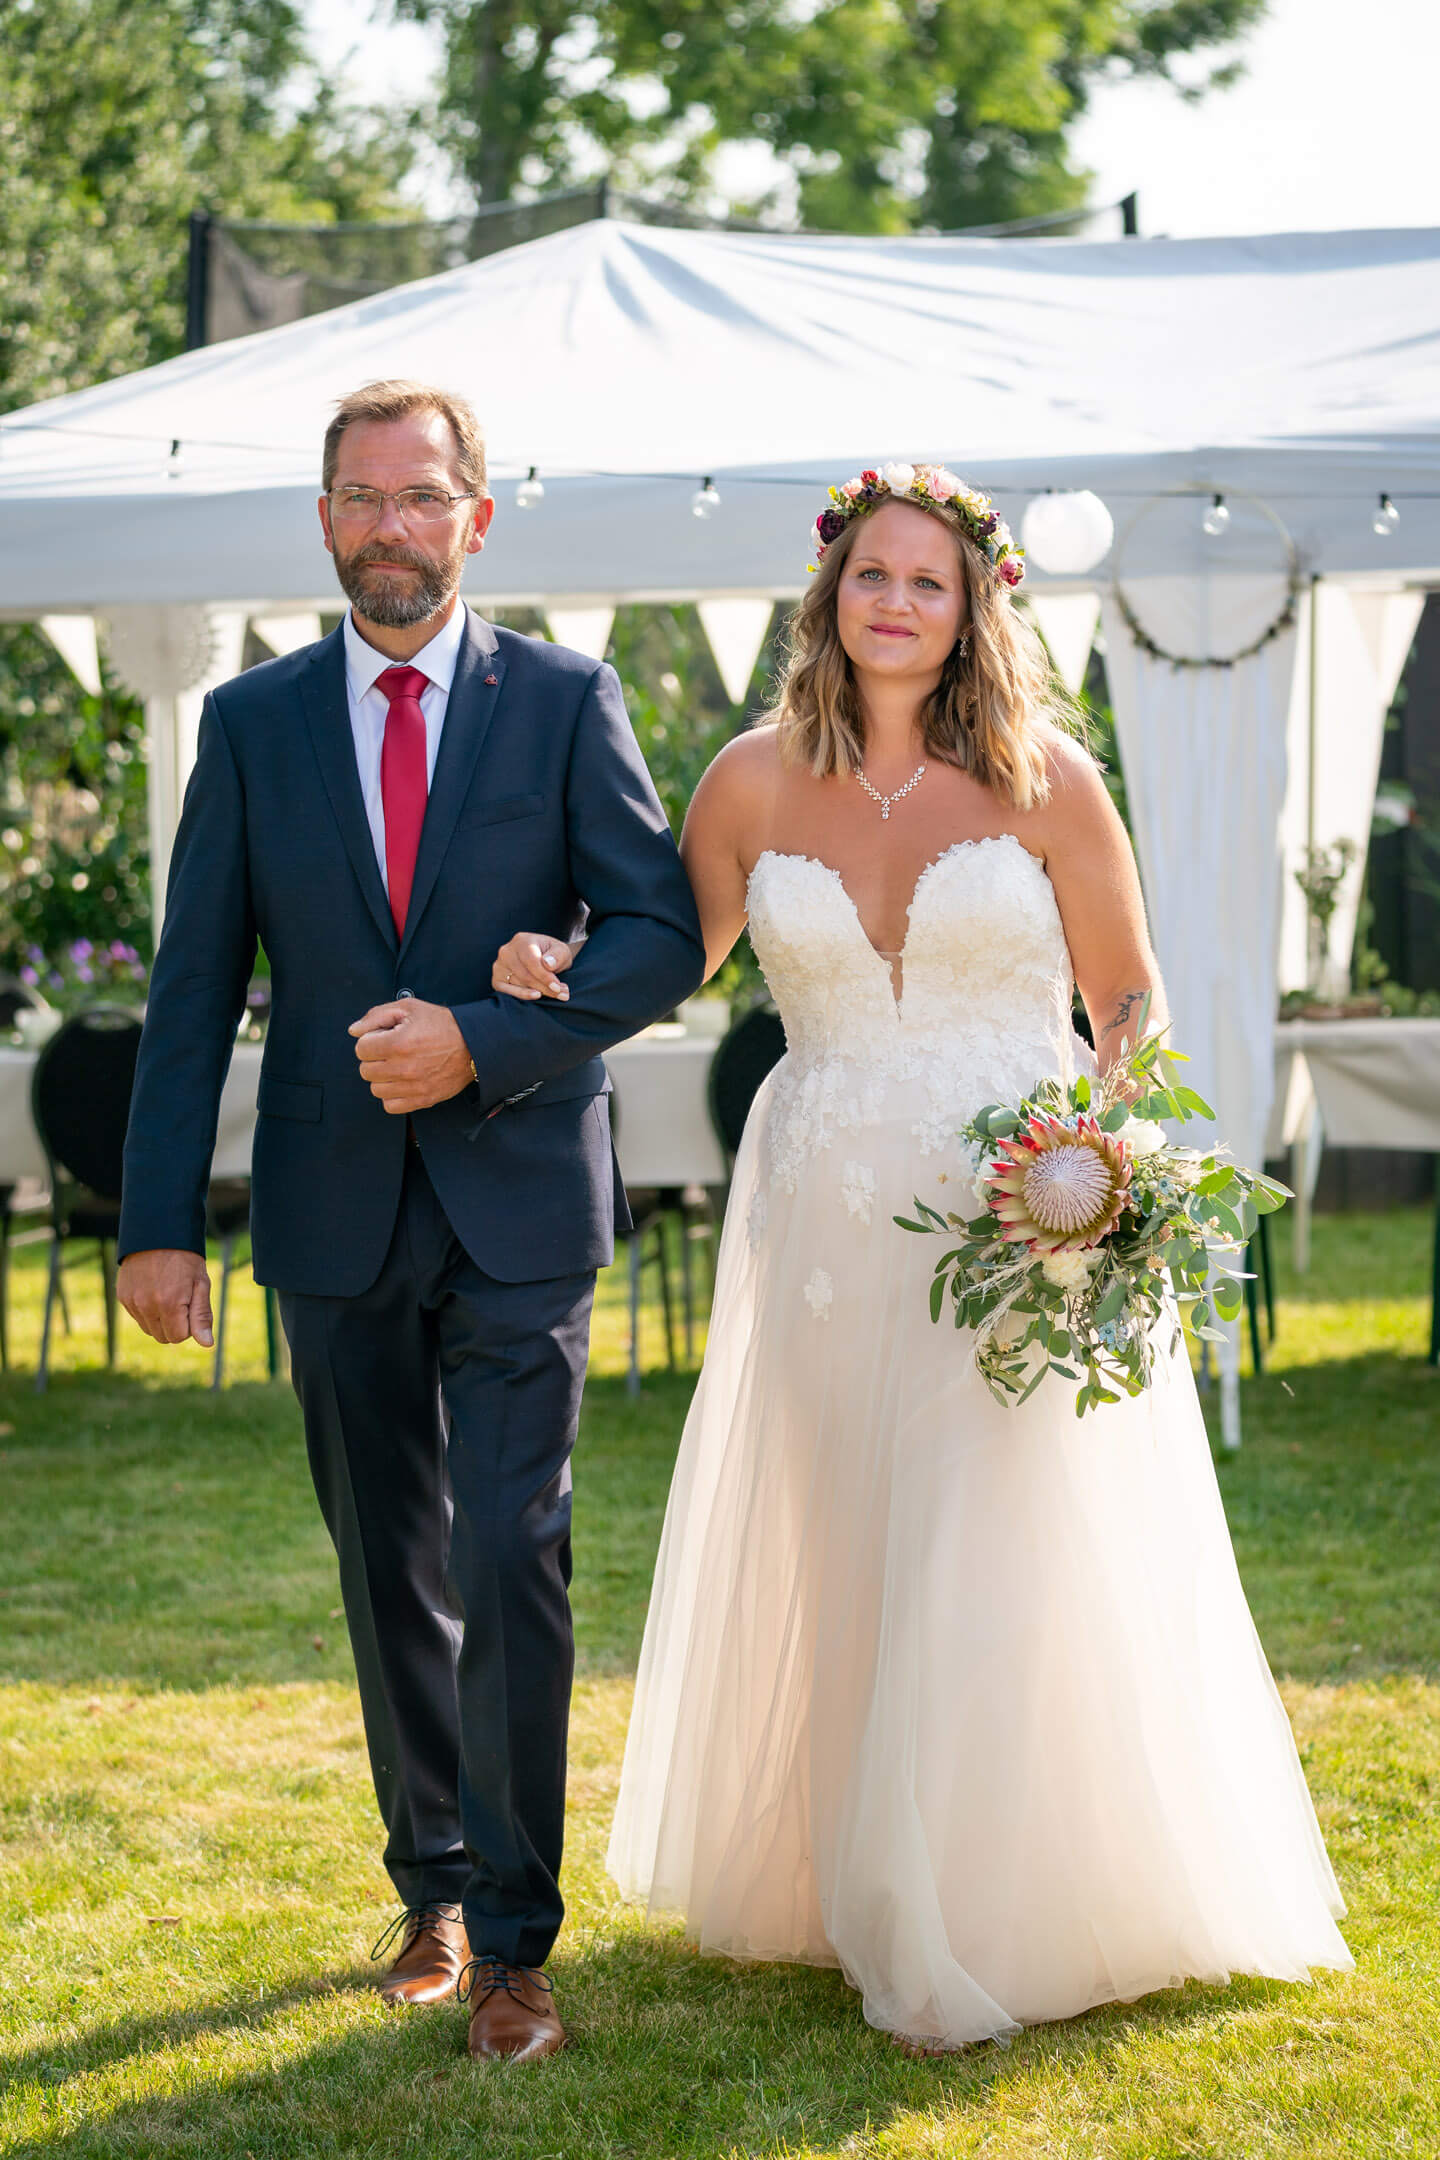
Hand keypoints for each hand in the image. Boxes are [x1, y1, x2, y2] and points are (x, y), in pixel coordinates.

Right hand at [117, 1249, 214, 1347]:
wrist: (158, 1234)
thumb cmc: (185, 1259)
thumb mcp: (200, 1284)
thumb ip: (202, 1316)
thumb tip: (207, 1344)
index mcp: (169, 1304)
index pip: (179, 1337)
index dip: (189, 1325)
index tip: (191, 1305)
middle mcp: (147, 1306)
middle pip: (163, 1337)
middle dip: (175, 1325)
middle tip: (181, 1301)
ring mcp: (132, 1302)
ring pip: (149, 1329)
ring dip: (160, 1320)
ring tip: (167, 1294)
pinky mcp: (123, 1296)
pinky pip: (138, 1317)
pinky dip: (147, 1310)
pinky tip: (154, 1291)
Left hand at [348, 997, 474, 1113]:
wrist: (474, 1045)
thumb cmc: (442, 1024)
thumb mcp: (409, 1008)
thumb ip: (376, 1016)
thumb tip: (354, 1031)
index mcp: (398, 1043)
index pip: (361, 1049)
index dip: (370, 1041)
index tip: (384, 1038)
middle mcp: (404, 1068)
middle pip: (366, 1070)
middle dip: (375, 1059)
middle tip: (391, 1051)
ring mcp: (413, 1087)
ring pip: (376, 1089)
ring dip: (382, 1078)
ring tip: (397, 1066)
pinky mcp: (423, 1100)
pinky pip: (390, 1106)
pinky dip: (392, 1095)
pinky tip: (401, 1082)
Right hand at [492, 935, 575, 1000]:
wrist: (543, 958)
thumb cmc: (553, 955)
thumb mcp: (561, 951)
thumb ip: (558, 956)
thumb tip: (548, 964)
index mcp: (522, 940)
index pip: (531, 961)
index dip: (545, 976)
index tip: (558, 987)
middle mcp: (506, 952)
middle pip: (525, 975)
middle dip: (545, 987)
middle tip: (562, 994)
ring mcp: (499, 966)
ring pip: (518, 984)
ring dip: (539, 992)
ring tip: (557, 994)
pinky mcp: (497, 980)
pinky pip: (507, 992)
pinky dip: (522, 995)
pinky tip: (536, 995)